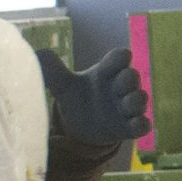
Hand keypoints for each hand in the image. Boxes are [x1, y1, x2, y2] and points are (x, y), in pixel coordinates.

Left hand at [38, 47, 152, 144]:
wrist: (82, 126)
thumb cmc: (78, 98)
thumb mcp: (63, 85)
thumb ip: (52, 70)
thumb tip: (38, 53)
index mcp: (106, 72)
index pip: (120, 57)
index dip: (120, 58)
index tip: (108, 67)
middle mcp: (119, 87)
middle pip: (133, 76)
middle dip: (128, 80)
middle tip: (116, 88)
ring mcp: (126, 108)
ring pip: (140, 99)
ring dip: (135, 101)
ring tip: (123, 106)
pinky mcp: (129, 127)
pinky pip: (144, 125)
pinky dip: (142, 124)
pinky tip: (133, 125)